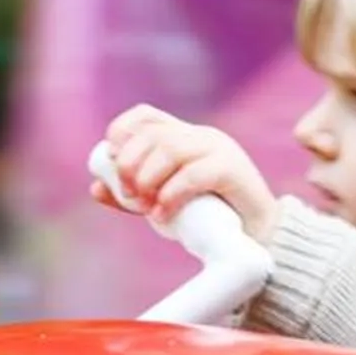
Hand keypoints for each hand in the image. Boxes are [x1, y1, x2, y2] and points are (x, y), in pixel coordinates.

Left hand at [92, 105, 281, 242]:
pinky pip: (194, 174)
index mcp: (185, 137)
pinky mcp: (233, 170)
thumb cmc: (211, 218)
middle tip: (127, 194)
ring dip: (147, 178)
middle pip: (153, 134)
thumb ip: (133, 196)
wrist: (259, 239)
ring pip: (171, 149)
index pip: (145, 115)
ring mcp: (220, 149)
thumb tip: (95, 189)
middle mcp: (201, 136)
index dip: (121, 132)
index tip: (112, 162)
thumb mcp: (164, 203)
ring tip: (144, 206)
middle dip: (129, 163)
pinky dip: (171, 195)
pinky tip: (162, 215)